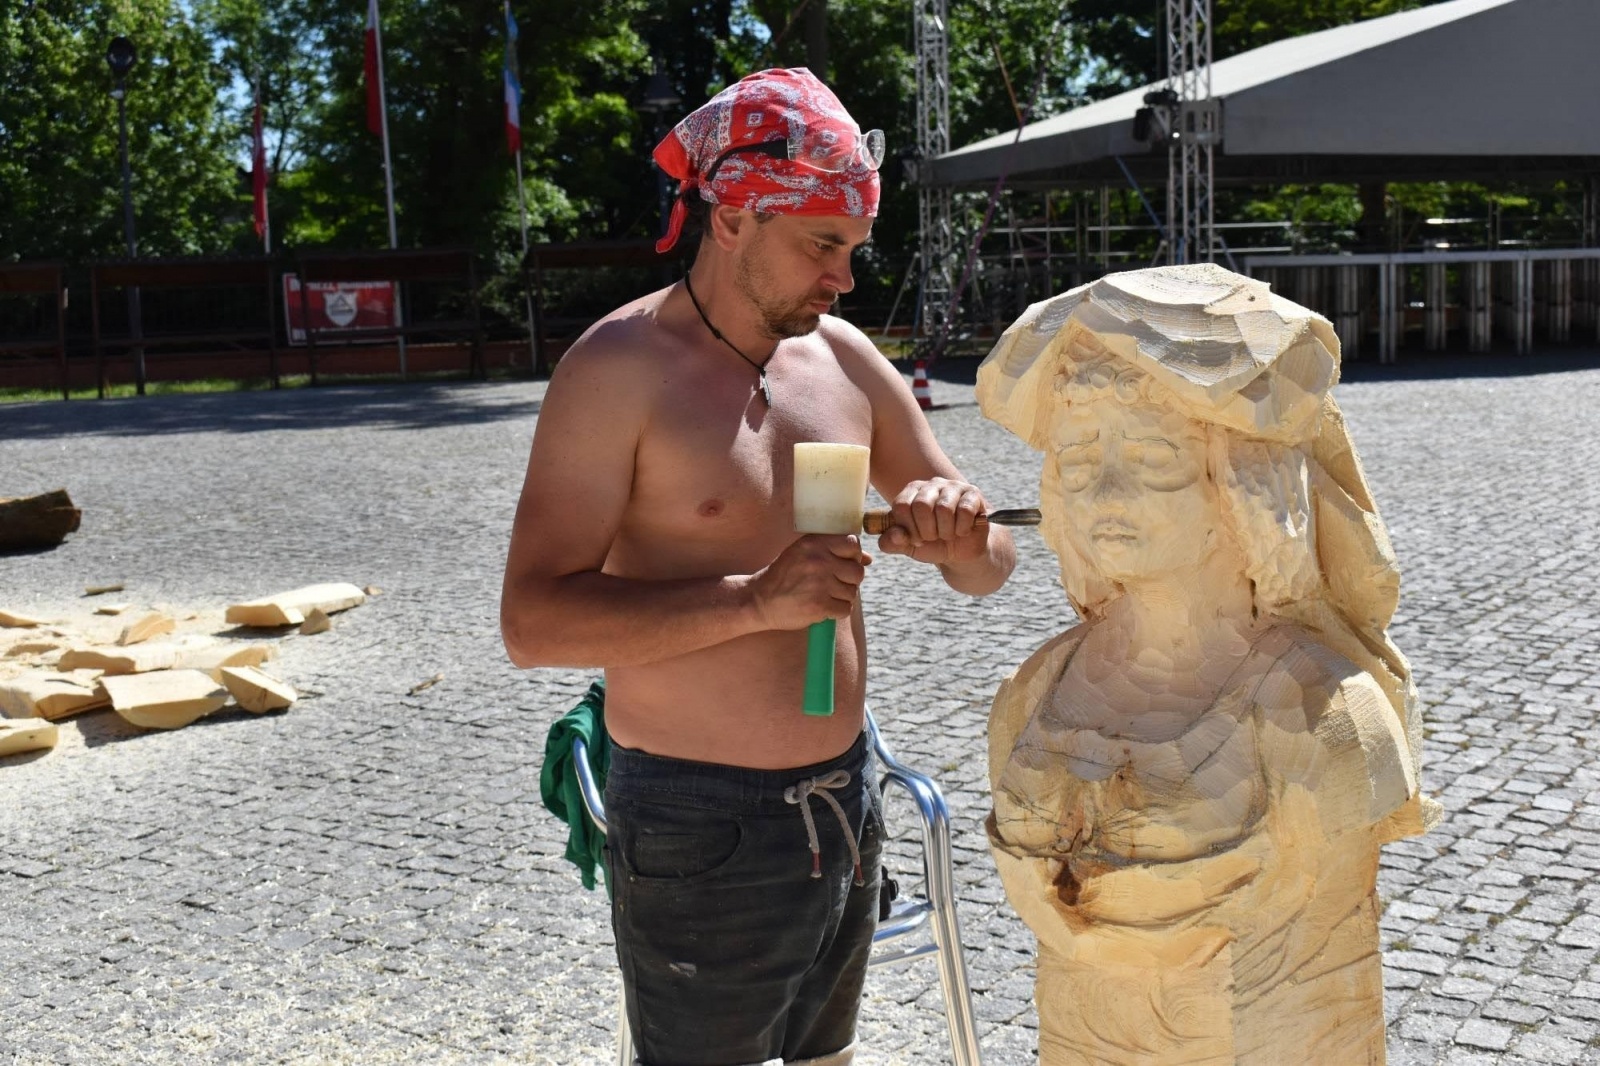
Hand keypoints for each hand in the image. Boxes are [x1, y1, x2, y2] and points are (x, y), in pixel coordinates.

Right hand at [750, 534, 871, 630]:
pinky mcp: (819, 605)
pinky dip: (836, 612)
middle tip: (832, 585)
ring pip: (852, 592)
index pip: (853, 544)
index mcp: (814, 543)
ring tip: (823, 596)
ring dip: (842, 597)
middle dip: (849, 581)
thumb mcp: (804, 554)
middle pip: (857, 571)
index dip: (853, 556)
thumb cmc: (784, 576)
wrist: (759, 600)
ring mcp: (820, 583)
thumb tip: (868, 558)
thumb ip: (834, 552)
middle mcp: (818, 560)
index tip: (842, 564)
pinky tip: (821, 608)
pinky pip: (845, 609)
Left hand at [876, 478, 990, 566]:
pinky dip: (962, 528)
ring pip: (944, 508)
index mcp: (912, 491)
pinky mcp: (973, 494)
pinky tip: (962, 531)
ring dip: (946, 531)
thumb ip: (891, 543)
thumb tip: (893, 535)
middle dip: (927, 531)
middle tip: (934, 537)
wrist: (961, 552)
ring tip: (948, 534)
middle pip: (921, 505)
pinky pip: (965, 511)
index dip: (908, 529)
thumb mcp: (908, 546)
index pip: (901, 505)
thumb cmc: (932, 544)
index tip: (917, 539)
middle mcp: (931, 484)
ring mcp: (954, 486)